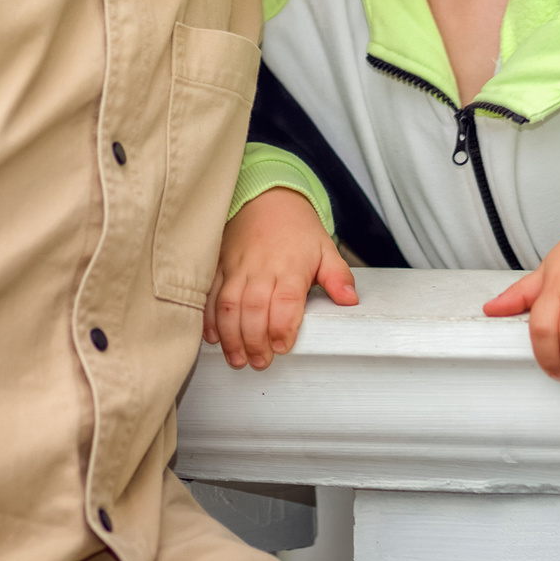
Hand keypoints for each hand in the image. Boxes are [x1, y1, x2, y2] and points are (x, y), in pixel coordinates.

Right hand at [204, 187, 358, 369]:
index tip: (282, 347)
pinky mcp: (220, 267)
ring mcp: (237, 268)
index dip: (281, 328)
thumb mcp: (325, 248)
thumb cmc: (296, 227)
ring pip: (229, 306)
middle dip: (255, 341)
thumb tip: (350, 300)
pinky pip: (211, 295)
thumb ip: (338, 277)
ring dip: (231, 336)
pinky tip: (214, 338)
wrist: (266, 198)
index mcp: (290, 266)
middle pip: (254, 309)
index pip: (285, 302)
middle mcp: (261, 268)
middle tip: (260, 362)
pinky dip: (209, 319)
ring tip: (237, 359)